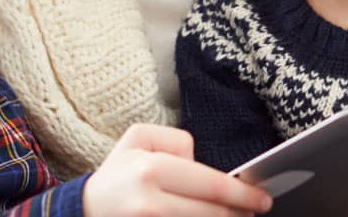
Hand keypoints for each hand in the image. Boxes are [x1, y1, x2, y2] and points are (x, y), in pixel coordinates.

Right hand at [83, 124, 272, 216]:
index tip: (262, 200)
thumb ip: (178, 142)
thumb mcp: (140, 138)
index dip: (243, 195)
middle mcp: (150, 203)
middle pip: (212, 214)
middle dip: (239, 214)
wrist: (85, 209)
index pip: (212, 185)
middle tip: (254, 210)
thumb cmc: (119, 172)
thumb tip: (205, 167)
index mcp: (152, 170)